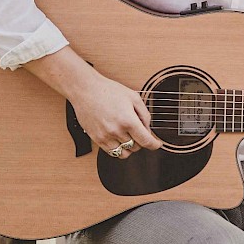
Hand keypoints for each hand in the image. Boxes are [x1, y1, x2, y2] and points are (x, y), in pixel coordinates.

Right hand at [23, 46, 161, 158]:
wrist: (86, 90)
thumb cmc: (108, 91)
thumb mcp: (133, 97)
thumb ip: (144, 114)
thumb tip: (148, 128)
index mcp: (128, 120)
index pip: (146, 141)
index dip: (155, 145)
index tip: (157, 144)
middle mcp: (117, 130)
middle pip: (137, 147)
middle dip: (141, 141)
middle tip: (138, 131)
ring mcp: (106, 136)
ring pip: (125, 153)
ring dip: (130, 147)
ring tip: (128, 136)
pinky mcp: (97, 139)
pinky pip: (112, 152)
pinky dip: (119, 149)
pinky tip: (119, 138)